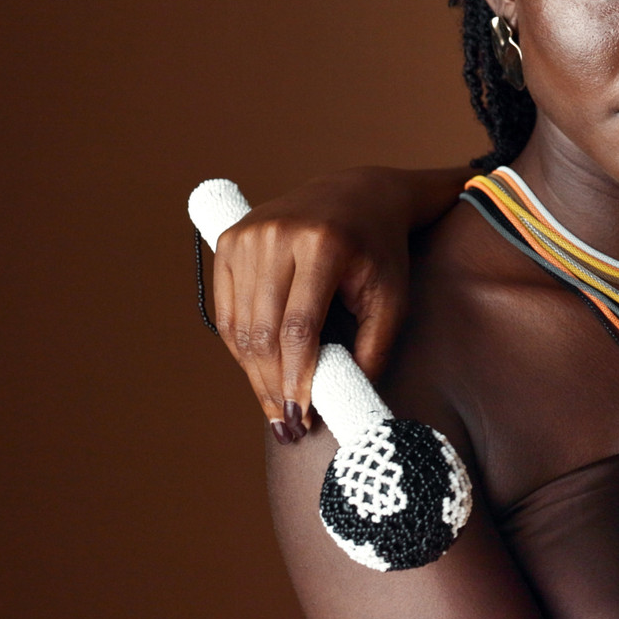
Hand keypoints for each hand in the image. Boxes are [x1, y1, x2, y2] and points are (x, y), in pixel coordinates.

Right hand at [211, 166, 431, 443]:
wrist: (358, 194)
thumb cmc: (380, 251)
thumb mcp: (392, 297)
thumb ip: (373, 348)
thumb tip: (340, 401)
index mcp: (323, 243)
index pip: (299, 327)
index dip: (296, 377)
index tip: (302, 416)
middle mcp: (278, 234)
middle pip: (264, 330)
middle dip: (273, 385)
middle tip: (287, 424)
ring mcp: (248, 235)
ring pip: (240, 325)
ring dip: (254, 374)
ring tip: (275, 407)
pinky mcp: (230, 241)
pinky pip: (226, 310)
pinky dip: (240, 348)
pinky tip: (259, 372)